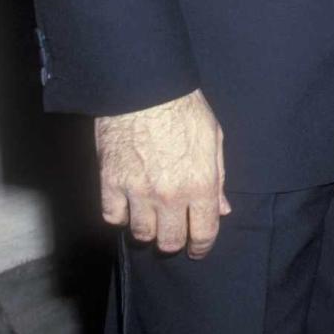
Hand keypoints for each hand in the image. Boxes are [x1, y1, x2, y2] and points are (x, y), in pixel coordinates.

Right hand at [95, 89, 230, 255]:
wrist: (145, 86)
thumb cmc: (184, 107)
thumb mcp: (212, 137)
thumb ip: (218, 177)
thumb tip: (222, 209)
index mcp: (200, 183)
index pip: (204, 233)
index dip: (202, 246)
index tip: (198, 247)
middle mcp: (170, 194)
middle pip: (170, 241)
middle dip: (175, 240)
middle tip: (174, 230)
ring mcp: (138, 191)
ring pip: (142, 234)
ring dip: (148, 229)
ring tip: (151, 215)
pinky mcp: (111, 183)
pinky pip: (113, 218)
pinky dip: (120, 216)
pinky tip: (128, 204)